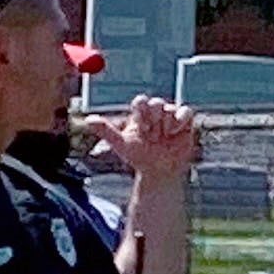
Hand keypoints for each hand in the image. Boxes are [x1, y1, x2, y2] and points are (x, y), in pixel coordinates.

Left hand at [85, 92, 201, 184]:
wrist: (160, 172)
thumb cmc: (139, 158)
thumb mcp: (122, 145)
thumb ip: (106, 131)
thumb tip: (87, 120)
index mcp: (140, 115)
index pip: (141, 101)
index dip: (143, 112)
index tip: (142, 128)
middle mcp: (155, 113)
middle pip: (156, 102)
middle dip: (155, 120)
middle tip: (154, 136)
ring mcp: (170, 117)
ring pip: (170, 107)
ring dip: (167, 124)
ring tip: (165, 137)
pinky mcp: (185, 123)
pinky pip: (186, 111)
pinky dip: (181, 120)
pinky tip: (175, 133)